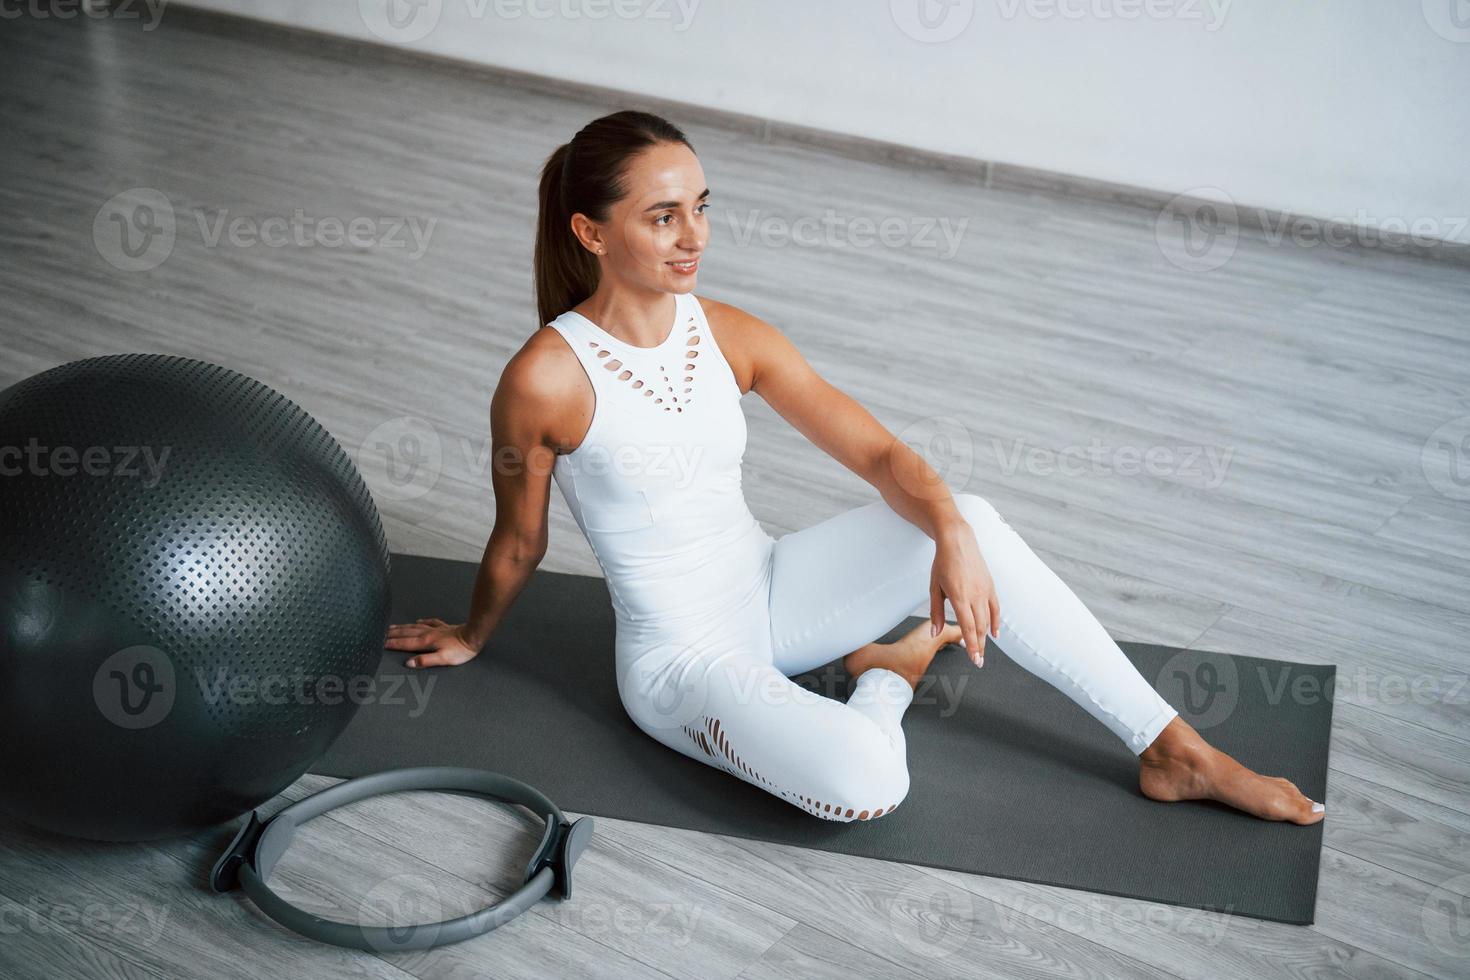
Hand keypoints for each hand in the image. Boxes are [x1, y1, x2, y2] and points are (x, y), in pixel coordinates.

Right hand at [385, 617, 481, 668]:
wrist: (473, 636)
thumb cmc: (459, 651)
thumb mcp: (442, 659)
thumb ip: (425, 661)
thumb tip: (409, 663)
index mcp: (425, 642)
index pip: (405, 643)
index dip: (392, 644)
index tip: (381, 643)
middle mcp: (428, 634)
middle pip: (406, 633)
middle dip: (393, 634)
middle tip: (381, 634)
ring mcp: (435, 629)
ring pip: (414, 627)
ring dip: (402, 627)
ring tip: (392, 627)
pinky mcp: (443, 627)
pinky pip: (429, 623)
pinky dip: (421, 622)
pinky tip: (418, 621)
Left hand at [929, 521, 999, 666]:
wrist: (958, 541)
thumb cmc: (943, 563)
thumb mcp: (934, 587)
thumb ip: (936, 612)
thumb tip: (935, 633)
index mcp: (959, 596)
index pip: (967, 626)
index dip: (972, 645)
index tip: (974, 659)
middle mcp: (974, 595)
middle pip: (980, 627)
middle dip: (980, 646)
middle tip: (978, 662)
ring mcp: (984, 590)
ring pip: (987, 619)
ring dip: (986, 637)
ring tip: (983, 651)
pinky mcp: (990, 586)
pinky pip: (995, 608)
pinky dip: (996, 622)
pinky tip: (994, 633)